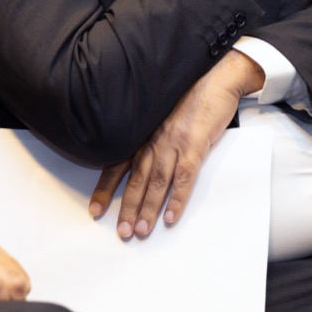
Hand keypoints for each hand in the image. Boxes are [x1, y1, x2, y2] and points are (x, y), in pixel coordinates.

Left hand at [89, 50, 262, 238]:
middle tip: (122, 233)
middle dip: (127, 208)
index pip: (117, 165)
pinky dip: (177, 199)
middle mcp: (154, 140)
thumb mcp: (163, 113)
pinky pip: (184, 178)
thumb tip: (146, 156)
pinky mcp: (195, 145)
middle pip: (135, 180)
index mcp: (144, 133)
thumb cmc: (192, 94)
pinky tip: (171, 216)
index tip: (95, 211)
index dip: (105, 189)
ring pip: (156, 182)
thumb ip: (153, 134)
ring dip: (148, 209)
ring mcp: (174, 143)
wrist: (216, 78)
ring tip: (141, 231)